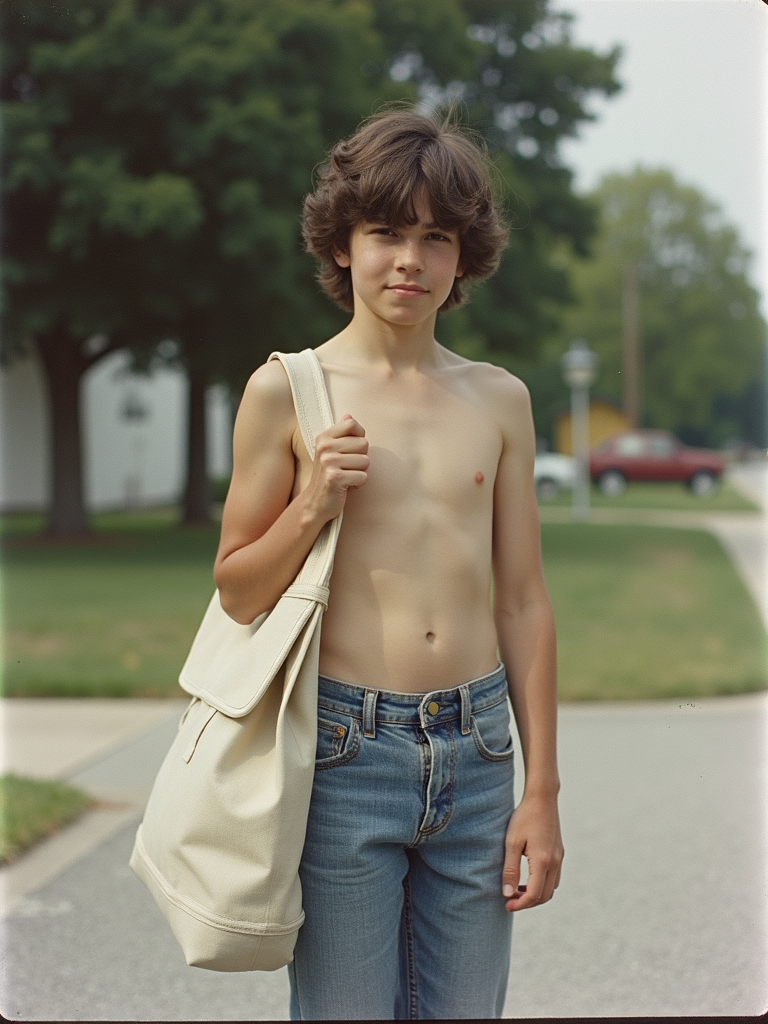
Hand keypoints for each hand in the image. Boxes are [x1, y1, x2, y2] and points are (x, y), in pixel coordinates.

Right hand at [303, 415, 368, 522]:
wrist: (315, 502)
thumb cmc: (329, 475)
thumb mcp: (331, 452)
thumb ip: (341, 434)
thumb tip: (349, 415)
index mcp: (324, 438)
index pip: (351, 424)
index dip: (359, 436)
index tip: (351, 449)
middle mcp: (325, 447)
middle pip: (363, 443)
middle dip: (361, 458)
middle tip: (348, 468)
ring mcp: (329, 462)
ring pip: (366, 461)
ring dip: (361, 472)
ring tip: (347, 477)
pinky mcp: (335, 478)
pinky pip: (363, 477)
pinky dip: (359, 484)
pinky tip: (348, 487)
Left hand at [501, 793, 562, 910]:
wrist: (542, 798)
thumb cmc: (524, 818)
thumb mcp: (511, 842)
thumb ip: (510, 869)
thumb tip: (507, 893)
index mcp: (543, 861)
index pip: (534, 894)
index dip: (520, 904)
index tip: (506, 905)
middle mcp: (555, 862)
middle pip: (544, 896)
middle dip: (527, 903)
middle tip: (509, 901)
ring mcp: (560, 858)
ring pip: (551, 889)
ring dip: (535, 895)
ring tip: (516, 891)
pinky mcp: (560, 853)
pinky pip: (554, 878)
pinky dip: (542, 885)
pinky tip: (527, 879)